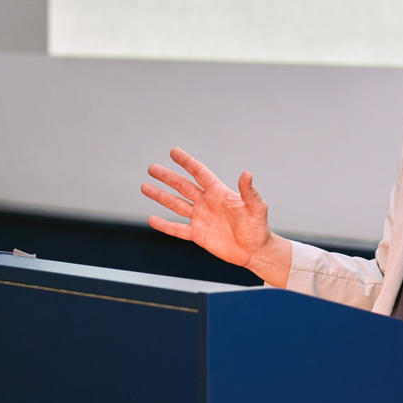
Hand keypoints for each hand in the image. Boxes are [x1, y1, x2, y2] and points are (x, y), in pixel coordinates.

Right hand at [140, 147, 290, 285]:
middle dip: (167, 177)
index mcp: (219, 193)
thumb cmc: (258, 227)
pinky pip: (178, 229)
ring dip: (160, 196)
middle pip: (183, 186)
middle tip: (151, 168)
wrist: (255, 250)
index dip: (187, 162)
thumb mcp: (256, 208)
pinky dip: (165, 225)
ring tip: (145, 187)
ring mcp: (201, 218)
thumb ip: (249, 192)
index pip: (200, 173)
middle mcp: (207, 203)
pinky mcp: (198, 235)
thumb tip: (246, 173)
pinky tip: (152, 219)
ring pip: (176, 204)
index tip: (173, 152)